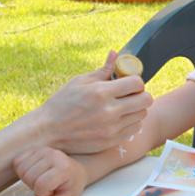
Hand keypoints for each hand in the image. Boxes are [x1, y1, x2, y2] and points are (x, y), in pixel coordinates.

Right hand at [14, 147, 86, 195]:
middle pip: (28, 177)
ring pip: (21, 169)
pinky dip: (22, 170)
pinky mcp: (35, 149)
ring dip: (28, 179)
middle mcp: (53, 156)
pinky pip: (17, 161)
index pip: (41, 185)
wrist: (76, 172)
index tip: (52, 192)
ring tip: (41, 180)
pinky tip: (34, 173)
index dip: (42, 194)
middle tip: (47, 186)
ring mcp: (44, 150)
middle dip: (34, 187)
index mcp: (63, 169)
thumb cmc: (71, 186)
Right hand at [37, 51, 152, 153]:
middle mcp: (109, 111)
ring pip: (142, 115)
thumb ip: (102, 70)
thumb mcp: (79, 82)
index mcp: (101, 92)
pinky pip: (134, 129)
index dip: (135, 81)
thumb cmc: (62, 103)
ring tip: (123, 106)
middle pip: (146, 100)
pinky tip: (120, 119)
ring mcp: (111, 128)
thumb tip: (115, 54)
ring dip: (137, 109)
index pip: (136, 83)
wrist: (48, 131)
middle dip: (141, 94)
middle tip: (130, 94)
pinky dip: (131, 122)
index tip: (129, 82)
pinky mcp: (111, 141)